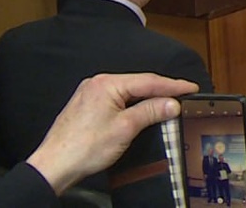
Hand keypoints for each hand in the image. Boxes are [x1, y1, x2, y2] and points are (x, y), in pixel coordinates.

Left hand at [26, 73, 197, 194]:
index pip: (148, 81)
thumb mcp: (125, 128)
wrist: (54, 165)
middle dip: (161, 91)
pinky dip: (133, 105)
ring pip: (128, 92)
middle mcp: (97, 84)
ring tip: (168, 103)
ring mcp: (91, 94)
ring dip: (147, 99)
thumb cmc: (83, 148)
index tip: (191, 88)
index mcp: (107, 84)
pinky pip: (117, 100)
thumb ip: (151, 111)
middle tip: (184, 95)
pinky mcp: (88, 106)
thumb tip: (172, 103)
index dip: (172, 85)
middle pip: (138, 84)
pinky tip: (142, 111)